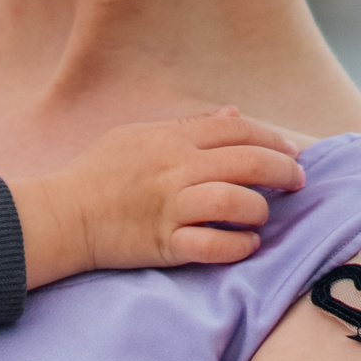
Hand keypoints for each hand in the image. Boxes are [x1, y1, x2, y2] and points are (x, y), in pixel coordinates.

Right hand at [8, 108, 307, 287]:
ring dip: (260, 209)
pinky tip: (246, 243)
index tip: (290, 152)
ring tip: (262, 216)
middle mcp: (176, 169)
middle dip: (283, 171)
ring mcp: (171, 207)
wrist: (64, 214)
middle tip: (296, 182)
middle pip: (248, 162)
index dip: (271, 138)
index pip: (236, 129)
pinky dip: (238, 245)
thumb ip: (188, 126)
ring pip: (237, 202)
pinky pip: (215, 245)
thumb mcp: (139, 135)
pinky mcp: (166, 243)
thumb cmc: (99, 173)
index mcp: (170, 139)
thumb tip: (233, 114)